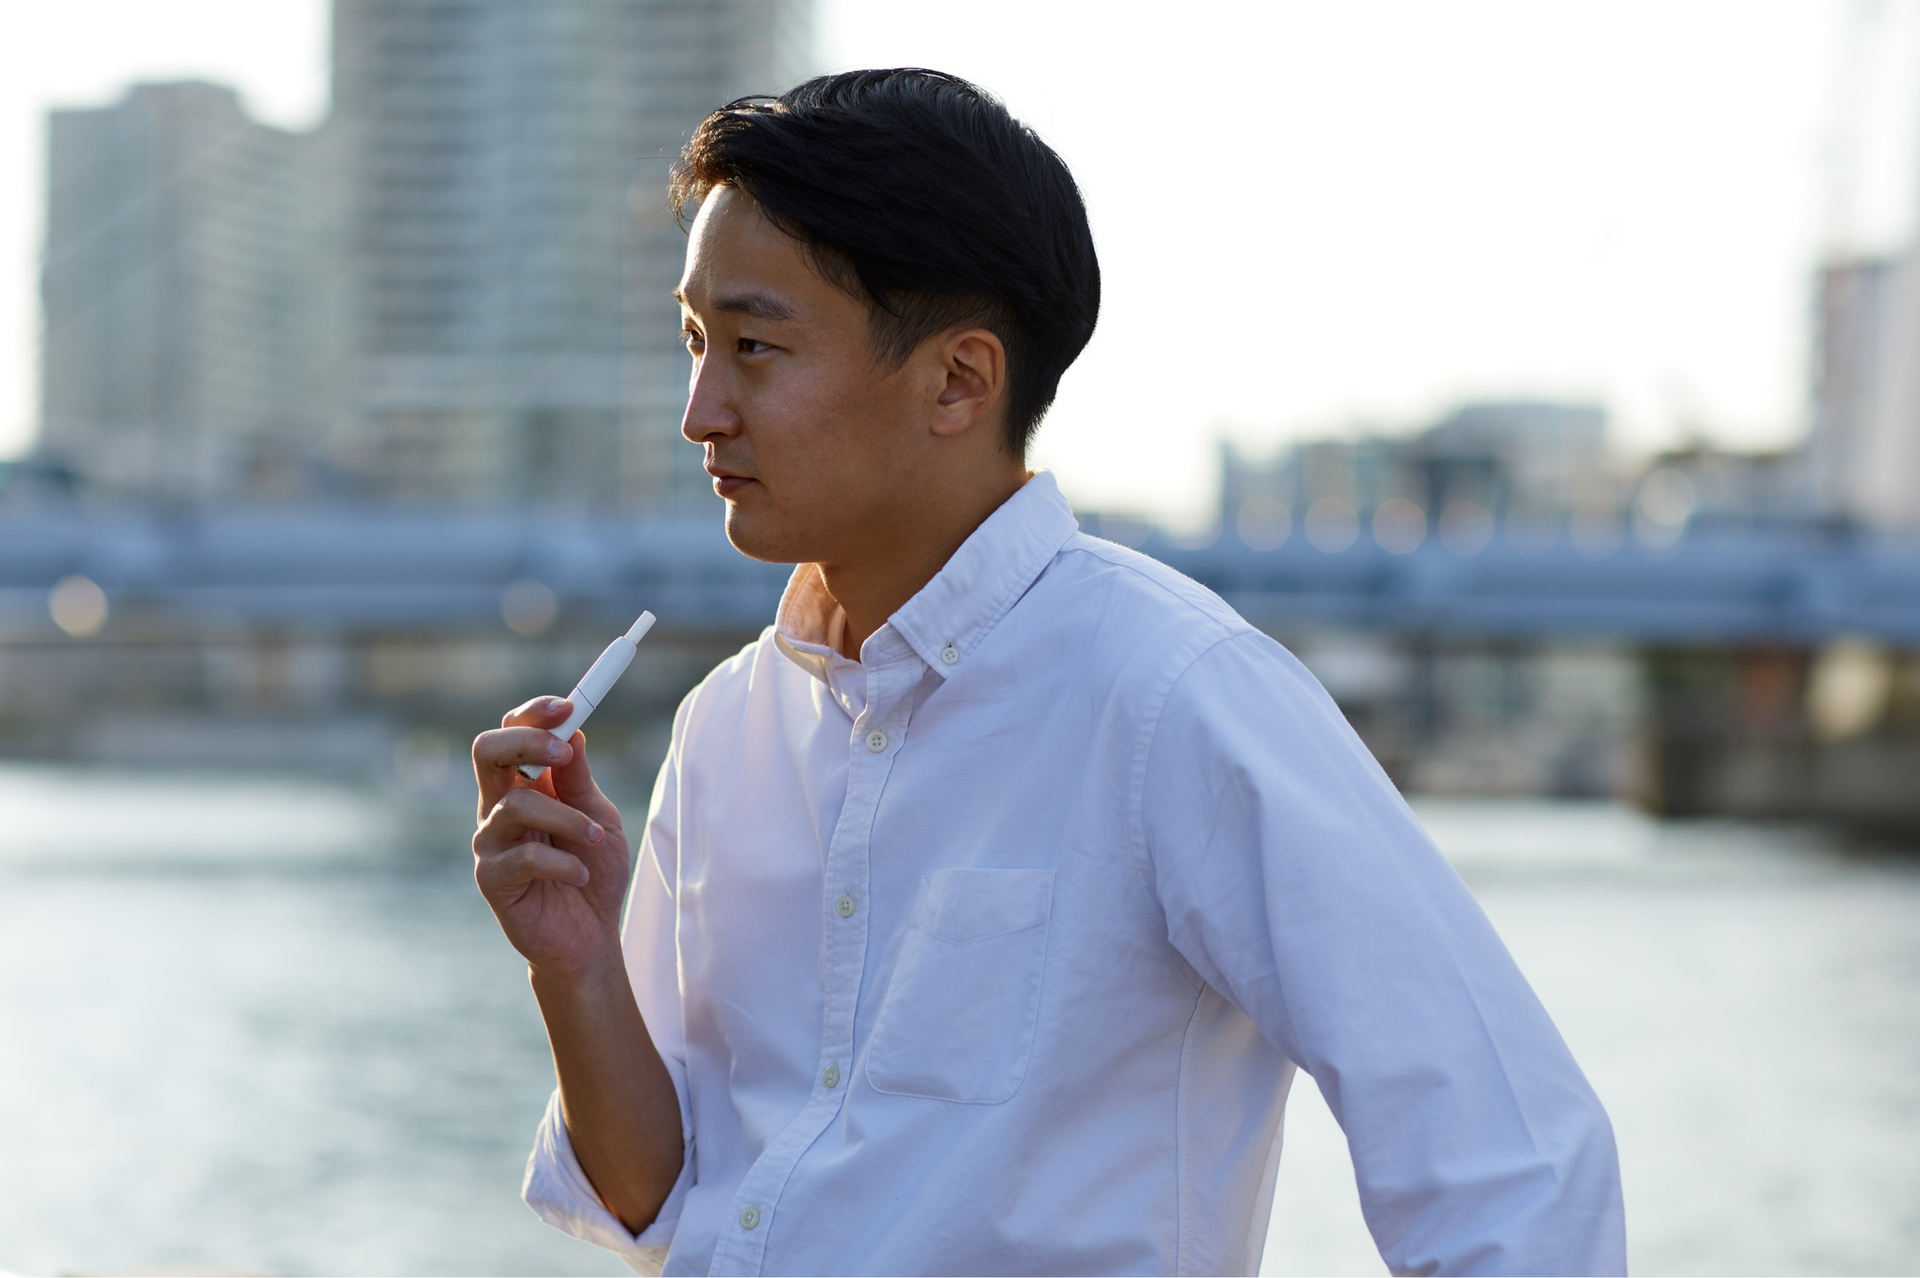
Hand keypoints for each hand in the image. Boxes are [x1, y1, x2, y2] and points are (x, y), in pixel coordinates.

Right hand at [472, 697, 631, 982]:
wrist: (591, 938)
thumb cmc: (593, 871)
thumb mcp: (600, 817)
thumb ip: (581, 780)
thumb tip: (576, 731)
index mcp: (524, 785)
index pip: (512, 732)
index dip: (535, 713)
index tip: (570, 705)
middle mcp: (499, 807)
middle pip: (487, 751)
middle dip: (529, 741)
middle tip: (567, 754)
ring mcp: (491, 843)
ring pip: (517, 804)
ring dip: (568, 819)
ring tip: (597, 839)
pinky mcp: (492, 880)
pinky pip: (525, 856)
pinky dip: (564, 862)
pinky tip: (580, 876)